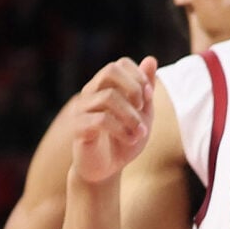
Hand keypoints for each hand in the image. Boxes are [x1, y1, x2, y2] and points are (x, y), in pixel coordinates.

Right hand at [65, 57, 156, 185]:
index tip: (149, 96)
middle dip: (134, 87)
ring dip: (132, 115)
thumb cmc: (125, 138)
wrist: (107, 168)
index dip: (139, 76)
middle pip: (110, 70)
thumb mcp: (143, 113)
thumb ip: (146, 88)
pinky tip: (131, 139)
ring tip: (140, 132)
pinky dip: (122, 129)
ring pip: (108, 96)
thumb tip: (151, 59)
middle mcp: (91, 92)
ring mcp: (82, 109)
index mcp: (106, 86)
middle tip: (143, 107)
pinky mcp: (78, 127)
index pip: (120, 64)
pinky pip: (101, 119)